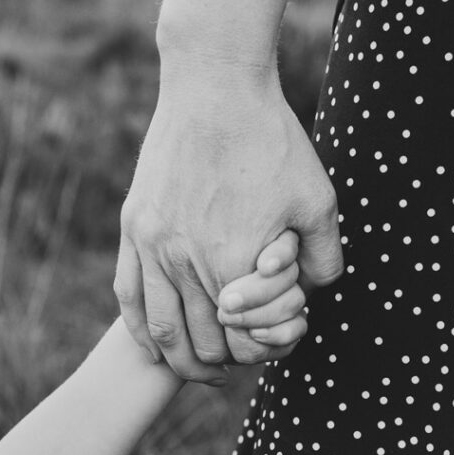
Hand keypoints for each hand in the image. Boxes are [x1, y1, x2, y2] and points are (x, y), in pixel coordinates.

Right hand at [114, 62, 342, 384]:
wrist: (215, 86)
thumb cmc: (272, 141)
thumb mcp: (319, 201)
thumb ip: (325, 259)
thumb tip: (315, 294)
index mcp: (234, 264)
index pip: (245, 342)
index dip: (262, 353)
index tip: (272, 346)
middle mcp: (187, 263)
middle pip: (203, 345)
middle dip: (226, 361)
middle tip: (240, 360)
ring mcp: (153, 246)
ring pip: (161, 330)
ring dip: (182, 360)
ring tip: (199, 369)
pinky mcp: (134, 227)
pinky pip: (129, 297)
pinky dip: (142, 330)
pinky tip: (155, 344)